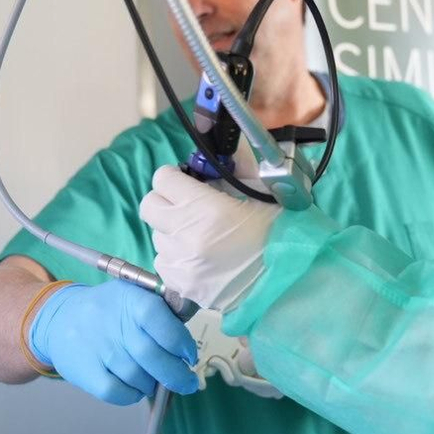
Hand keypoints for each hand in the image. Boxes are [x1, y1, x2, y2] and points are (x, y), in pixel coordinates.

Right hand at [28, 279, 199, 405]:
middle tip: (187, 382)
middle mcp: (115, 324)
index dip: (182, 344)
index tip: (189, 355)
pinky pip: (119, 394)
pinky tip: (135, 387)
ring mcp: (99, 349)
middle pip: (153, 357)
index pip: (164, 325)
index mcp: (133, 301)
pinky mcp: (86, 372)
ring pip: (139, 379)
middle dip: (177, 375)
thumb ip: (163, 313)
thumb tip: (188, 345)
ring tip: (152, 378)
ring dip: (153, 384)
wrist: (59, 318)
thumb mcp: (134, 296)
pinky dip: (133, 395)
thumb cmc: (108, 311)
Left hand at [140, 166, 280, 312]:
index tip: (185, 182)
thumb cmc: (276, 233)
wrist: (284, 280)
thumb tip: (223, 150)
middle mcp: (185, 234)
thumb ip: (239, 166)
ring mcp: (180, 262)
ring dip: (173, 231)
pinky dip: (176, 256)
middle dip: (165, 201)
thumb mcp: (263, 193)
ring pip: (157, 235)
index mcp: (205, 207)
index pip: (162, 179)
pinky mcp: (179, 284)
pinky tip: (198, 257)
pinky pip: (162, 261)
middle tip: (186, 206)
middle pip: (149, 205)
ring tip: (199, 236)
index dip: (174, 177)